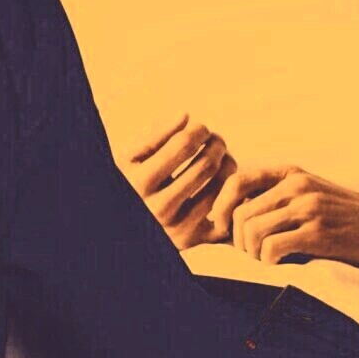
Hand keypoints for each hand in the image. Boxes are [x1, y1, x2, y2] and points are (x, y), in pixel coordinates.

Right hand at [115, 113, 235, 249]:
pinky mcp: (195, 241)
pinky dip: (231, 192)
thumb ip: (156, 134)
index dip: (199, 129)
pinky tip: (223, 181)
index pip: (184, 144)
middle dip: (217, 143)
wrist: (127, 227)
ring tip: (221, 156)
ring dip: (228, 163)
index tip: (200, 128)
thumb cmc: (131, 182)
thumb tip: (185, 116)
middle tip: (216, 140)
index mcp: (140, 183)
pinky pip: (227, 210)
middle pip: (207, 164)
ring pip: (222, 186)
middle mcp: (159, 209)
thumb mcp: (131, 157)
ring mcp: (178, 228)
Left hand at [210, 165, 358, 265]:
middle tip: (250, 254)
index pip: (238, 181)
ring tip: (265, 261)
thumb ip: (281, 194)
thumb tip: (235, 213)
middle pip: (240, 212)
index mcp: (293, 173)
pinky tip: (279, 264)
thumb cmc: (349, 215)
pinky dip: (267, 262)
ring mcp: (308, 208)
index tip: (222, 227)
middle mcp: (298, 185)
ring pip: (251, 230)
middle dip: (237, 239)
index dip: (221, 205)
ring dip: (251, 253)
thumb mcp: (314, 191)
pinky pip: (271, 248)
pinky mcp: (317, 233)